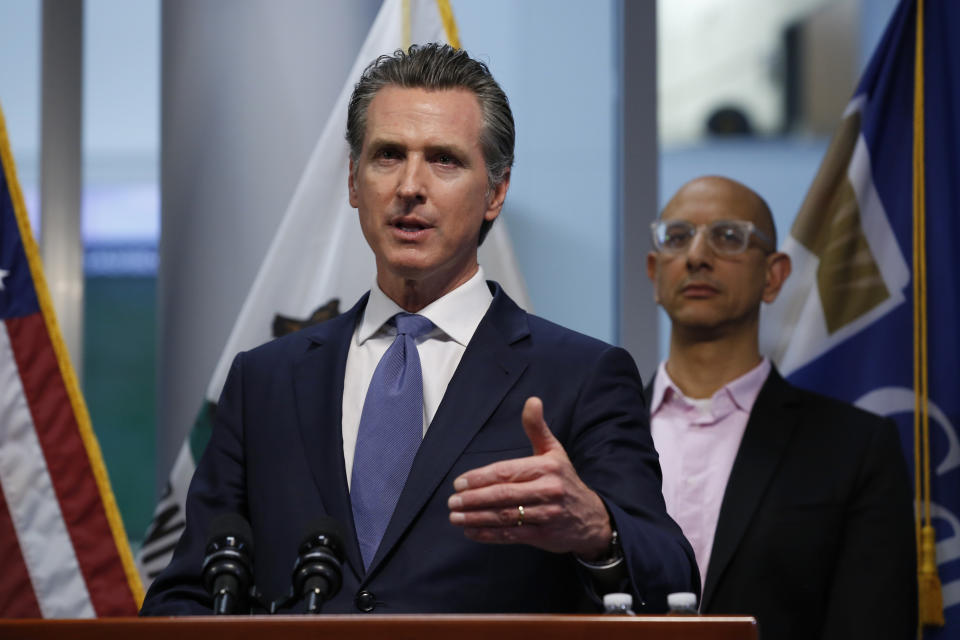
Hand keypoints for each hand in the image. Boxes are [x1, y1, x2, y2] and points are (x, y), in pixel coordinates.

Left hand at [447, 396, 612, 559]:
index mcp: (547, 468)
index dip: (480, 477)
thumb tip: (532, 400)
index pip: (507, 472)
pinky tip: (471, 531)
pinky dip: (488, 534)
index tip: (459, 482)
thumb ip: (537, 428)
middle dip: (474, 499)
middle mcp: (547, 491)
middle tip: (452, 501)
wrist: (591, 518)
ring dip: (476, 518)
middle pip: (503, 495)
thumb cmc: (565, 480)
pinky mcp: (543, 536)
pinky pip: (511, 535)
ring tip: (455, 516)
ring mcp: (546, 515)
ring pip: (505, 516)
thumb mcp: (554, 451)